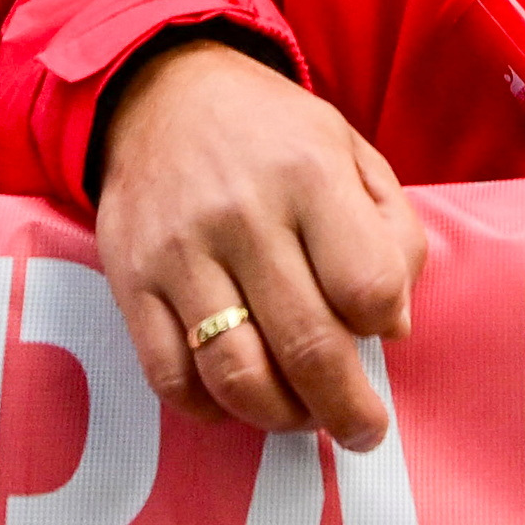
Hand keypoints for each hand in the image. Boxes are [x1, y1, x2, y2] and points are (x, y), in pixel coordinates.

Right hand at [93, 38, 424, 447]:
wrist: (160, 93)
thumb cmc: (274, 134)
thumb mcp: (352, 151)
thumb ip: (391, 233)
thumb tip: (394, 327)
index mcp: (309, 174)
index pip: (367, 285)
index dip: (385, 325)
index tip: (384, 332)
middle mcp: (242, 215)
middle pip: (307, 345)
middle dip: (347, 408)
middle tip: (363, 431)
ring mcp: (179, 253)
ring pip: (236, 373)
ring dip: (281, 417)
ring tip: (302, 417)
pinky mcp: (130, 282)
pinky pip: (169, 376)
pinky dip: (209, 409)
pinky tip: (237, 400)